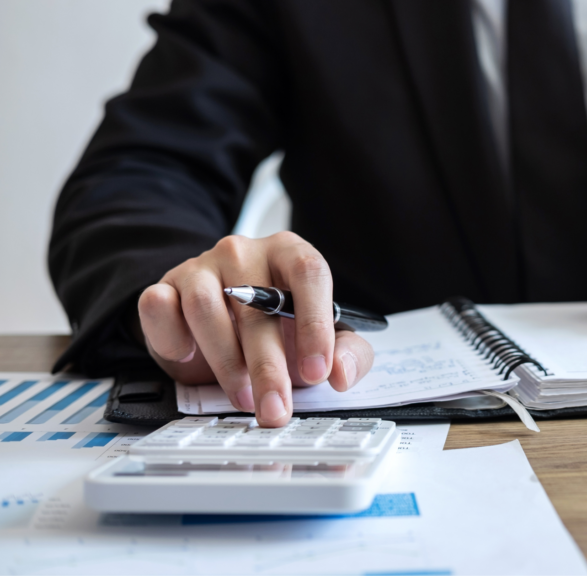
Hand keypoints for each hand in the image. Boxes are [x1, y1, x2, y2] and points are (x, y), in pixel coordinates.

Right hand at [136, 232, 374, 426]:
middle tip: (276, 408)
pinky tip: (187, 358)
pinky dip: (171, 337)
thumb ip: (348, 354)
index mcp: (290, 253)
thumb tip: (341, 374)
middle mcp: (244, 253)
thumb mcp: (323, 342)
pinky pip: (158, 306)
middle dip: (268, 367)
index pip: (308, 272)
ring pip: (206, 308)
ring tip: (242, 397)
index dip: (315, 323)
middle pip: (257, 304)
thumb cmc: (279, 329)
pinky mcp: (164, 287)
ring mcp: (200, 267)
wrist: (220, 327)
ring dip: (225, 361)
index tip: (317, 372)